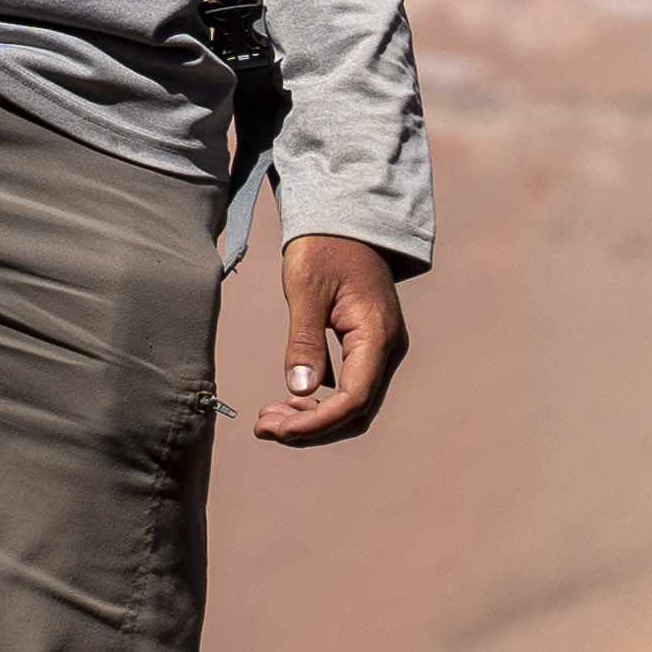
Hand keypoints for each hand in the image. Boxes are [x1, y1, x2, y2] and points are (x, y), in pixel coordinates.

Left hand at [256, 231, 407, 442]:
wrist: (347, 221)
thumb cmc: (325, 249)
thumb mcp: (307, 290)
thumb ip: (305, 340)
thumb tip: (300, 390)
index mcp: (377, 336)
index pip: (354, 400)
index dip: (317, 422)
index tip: (278, 430)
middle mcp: (387, 350)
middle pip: (356, 412)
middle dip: (311, 427)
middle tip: (264, 428)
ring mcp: (380, 351)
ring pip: (354, 404)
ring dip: (313, 419)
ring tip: (269, 419)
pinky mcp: (367, 348)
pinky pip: (350, 388)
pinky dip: (320, 402)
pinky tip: (289, 402)